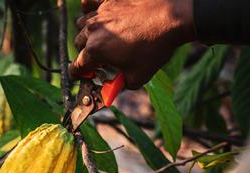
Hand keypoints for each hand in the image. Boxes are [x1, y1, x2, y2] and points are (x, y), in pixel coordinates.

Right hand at [70, 0, 195, 88]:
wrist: (173, 17)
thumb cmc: (155, 48)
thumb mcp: (138, 77)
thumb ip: (120, 85)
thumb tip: (113, 87)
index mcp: (95, 51)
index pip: (76, 66)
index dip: (79, 74)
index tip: (83, 75)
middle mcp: (92, 30)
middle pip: (78, 44)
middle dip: (85, 53)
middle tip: (99, 58)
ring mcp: (100, 13)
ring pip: (82, 24)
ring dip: (87, 33)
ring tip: (101, 37)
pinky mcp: (109, 0)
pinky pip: (90, 2)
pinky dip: (90, 8)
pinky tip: (98, 14)